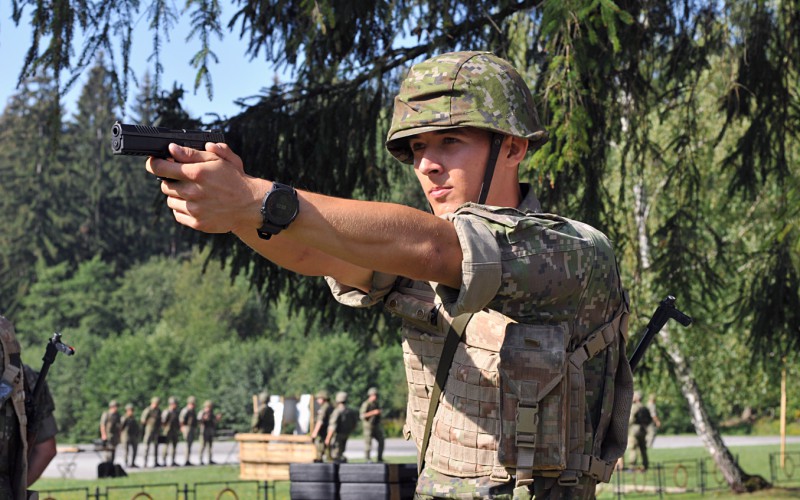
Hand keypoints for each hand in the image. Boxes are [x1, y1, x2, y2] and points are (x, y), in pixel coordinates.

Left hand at [146, 143, 266, 233]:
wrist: (250, 205)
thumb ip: (193, 153)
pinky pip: (178, 214)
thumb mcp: (218, 160)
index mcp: (196, 173)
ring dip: (177, 195)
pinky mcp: (197, 223)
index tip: (154, 163)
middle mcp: (193, 192)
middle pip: (164, 185)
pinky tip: (195, 204)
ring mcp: (194, 209)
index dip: (154, 164)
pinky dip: (182, 209)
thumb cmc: (234, 179)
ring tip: (192, 192)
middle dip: (170, 179)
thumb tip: (172, 149)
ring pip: (170, 200)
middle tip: (182, 178)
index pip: (161, 168)